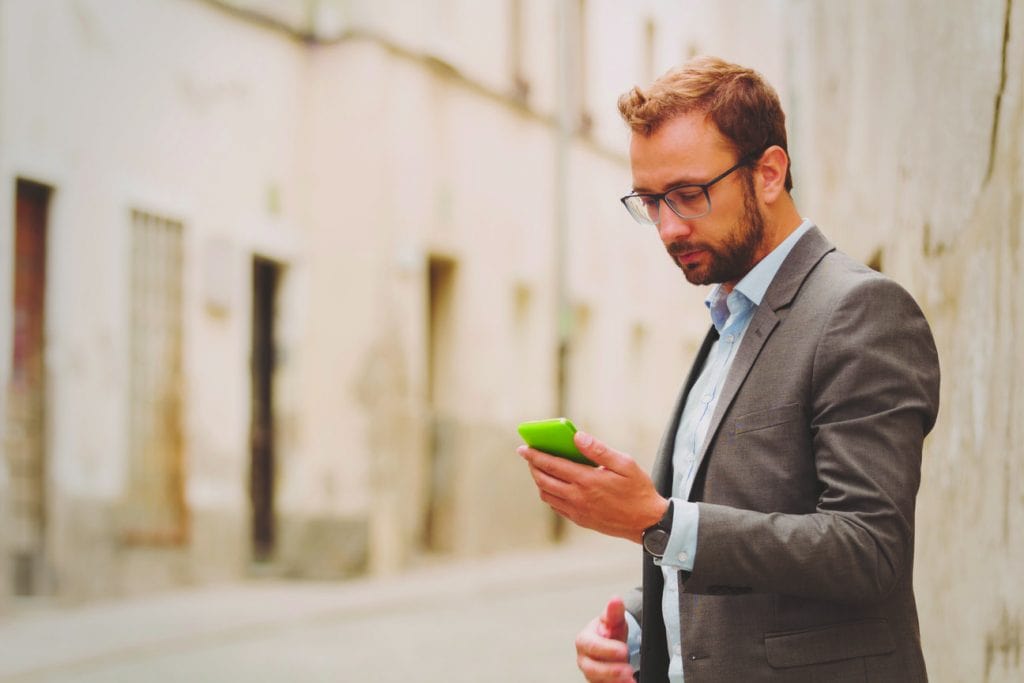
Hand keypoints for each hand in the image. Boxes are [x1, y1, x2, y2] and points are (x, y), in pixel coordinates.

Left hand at [517, 431, 667, 541]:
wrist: (646, 522)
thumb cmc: (638, 490)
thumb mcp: (624, 464)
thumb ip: (598, 450)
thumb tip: (577, 437)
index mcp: (587, 480)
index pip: (552, 465)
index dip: (535, 455)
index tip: (523, 448)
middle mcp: (578, 497)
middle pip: (543, 481)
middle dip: (533, 467)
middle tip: (530, 456)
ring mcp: (577, 511)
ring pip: (547, 495)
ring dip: (540, 481)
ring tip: (541, 469)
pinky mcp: (580, 520)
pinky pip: (556, 507)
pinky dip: (549, 494)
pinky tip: (555, 486)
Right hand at [575, 596, 633, 682]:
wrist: (612, 644)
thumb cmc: (610, 631)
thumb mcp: (613, 620)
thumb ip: (614, 612)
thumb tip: (616, 599)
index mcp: (584, 640)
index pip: (592, 646)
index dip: (607, 650)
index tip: (623, 651)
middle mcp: (584, 659)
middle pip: (592, 668)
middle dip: (610, 671)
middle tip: (628, 670)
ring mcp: (590, 673)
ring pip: (597, 681)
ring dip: (614, 682)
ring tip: (630, 680)